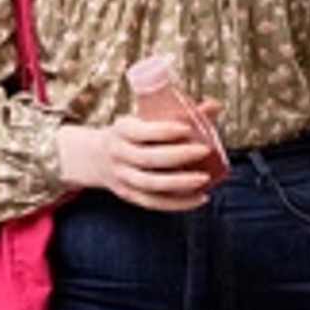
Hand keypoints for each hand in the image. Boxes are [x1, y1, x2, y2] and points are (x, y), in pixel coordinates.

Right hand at [58, 112, 223, 212]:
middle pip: (147, 159)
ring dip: (179, 183)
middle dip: (178, 155)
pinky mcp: (129, 195)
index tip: (187, 128)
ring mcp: (122, 178)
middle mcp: (118, 155)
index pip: (140, 131)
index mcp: (121, 131)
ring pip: (150, 184)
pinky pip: (154, 203)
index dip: (163, 131)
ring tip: (204, 178)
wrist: (95, 157)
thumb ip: (178, 114)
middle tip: (203, 150)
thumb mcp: (142, 119)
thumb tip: (214, 106)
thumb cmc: (131, 135)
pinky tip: (200, 198)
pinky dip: (178, 204)